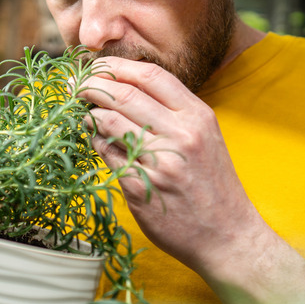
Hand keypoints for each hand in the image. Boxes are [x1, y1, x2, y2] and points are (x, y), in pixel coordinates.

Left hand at [80, 57, 273, 280]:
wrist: (228, 237)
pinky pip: (107, 156)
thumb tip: (126, 90)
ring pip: (109, 122)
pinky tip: (98, 145)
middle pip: (124, 94)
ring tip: (84, 116)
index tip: (97, 68)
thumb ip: (174, 113)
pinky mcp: (140, 188)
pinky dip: (96, 145)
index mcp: (198, 117)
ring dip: (89, 115)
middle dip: (92, 85)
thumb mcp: (206, 139)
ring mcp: (160, 163)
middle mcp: (181, 136)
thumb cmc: (214, 187)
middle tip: (75, 87)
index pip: (151, 75)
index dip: (117, 67)